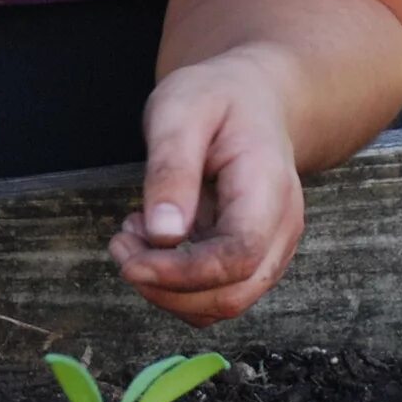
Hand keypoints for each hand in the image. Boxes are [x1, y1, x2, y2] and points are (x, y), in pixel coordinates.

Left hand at [106, 49, 307, 325]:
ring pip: (222, 303)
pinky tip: (152, 241)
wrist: (256, 98)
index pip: (238, 257)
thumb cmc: (217, 98)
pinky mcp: (251, 257)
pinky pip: (215, 292)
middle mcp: (280, 228)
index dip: (181, 273)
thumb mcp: (181, 113)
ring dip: (167, 289)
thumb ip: (171, 171)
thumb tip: (163, 235)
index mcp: (268, 189)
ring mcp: (270, 247)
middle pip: (231, 295)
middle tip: (120, 245)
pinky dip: (176, 283)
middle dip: (165, 288)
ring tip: (131, 237)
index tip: (130, 263)